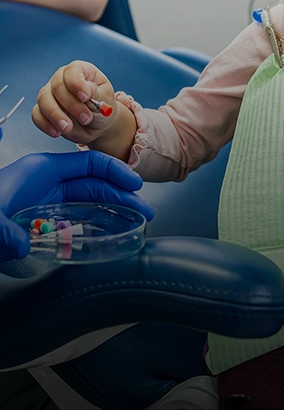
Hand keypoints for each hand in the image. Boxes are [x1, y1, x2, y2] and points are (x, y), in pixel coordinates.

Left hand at [0, 151, 154, 260]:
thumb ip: (6, 233)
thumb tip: (23, 244)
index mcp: (40, 171)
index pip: (87, 164)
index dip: (115, 172)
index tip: (135, 186)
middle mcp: (46, 183)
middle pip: (93, 185)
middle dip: (121, 197)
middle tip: (145, 212)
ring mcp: (44, 201)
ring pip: (87, 203)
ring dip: (113, 212)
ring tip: (135, 224)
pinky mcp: (40, 220)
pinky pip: (74, 220)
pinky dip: (95, 225)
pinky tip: (109, 233)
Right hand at [32, 60, 116, 143]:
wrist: (98, 124)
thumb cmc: (103, 106)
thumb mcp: (106, 99)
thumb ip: (97, 93)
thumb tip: (88, 87)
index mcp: (81, 71)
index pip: (73, 70)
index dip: (77, 83)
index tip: (85, 97)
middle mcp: (62, 79)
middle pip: (57, 86)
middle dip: (71, 105)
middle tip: (85, 118)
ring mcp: (50, 93)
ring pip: (44, 99)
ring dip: (55, 115)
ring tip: (69, 127)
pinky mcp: (43, 109)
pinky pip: (37, 114)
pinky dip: (45, 124)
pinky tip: (57, 132)